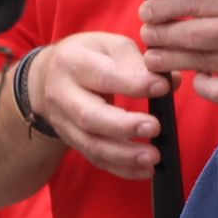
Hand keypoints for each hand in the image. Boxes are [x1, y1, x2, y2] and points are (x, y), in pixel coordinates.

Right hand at [32, 32, 171, 180]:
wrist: (46, 78)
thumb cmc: (90, 57)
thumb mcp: (109, 46)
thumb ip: (138, 62)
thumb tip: (170, 81)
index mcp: (73, 62)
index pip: (103, 76)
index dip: (133, 83)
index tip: (162, 87)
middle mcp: (63, 95)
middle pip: (90, 116)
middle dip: (123, 126)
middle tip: (154, 128)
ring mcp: (65, 122)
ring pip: (91, 144)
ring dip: (124, 155)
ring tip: (154, 157)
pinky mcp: (72, 141)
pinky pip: (95, 159)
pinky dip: (121, 168)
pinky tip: (145, 171)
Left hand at [137, 0, 217, 103]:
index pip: (182, 3)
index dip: (156, 9)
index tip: (147, 13)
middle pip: (184, 35)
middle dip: (157, 35)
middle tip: (150, 35)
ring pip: (196, 62)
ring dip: (168, 60)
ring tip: (157, 57)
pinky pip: (217, 90)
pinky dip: (201, 86)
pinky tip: (198, 75)